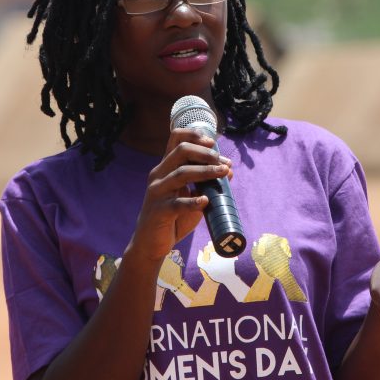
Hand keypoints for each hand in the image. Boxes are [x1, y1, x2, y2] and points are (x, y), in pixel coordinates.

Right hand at [125, 128, 231, 263]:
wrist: (150, 243)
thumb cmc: (173, 218)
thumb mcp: (190, 197)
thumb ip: (205, 184)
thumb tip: (228, 171)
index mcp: (165, 168)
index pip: (176, 139)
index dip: (195, 135)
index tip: (213, 143)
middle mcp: (159, 175)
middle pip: (181, 151)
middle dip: (205, 153)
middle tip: (222, 161)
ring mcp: (157, 192)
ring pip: (181, 174)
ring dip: (206, 172)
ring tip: (223, 173)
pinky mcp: (159, 211)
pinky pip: (177, 204)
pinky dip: (193, 202)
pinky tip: (205, 202)